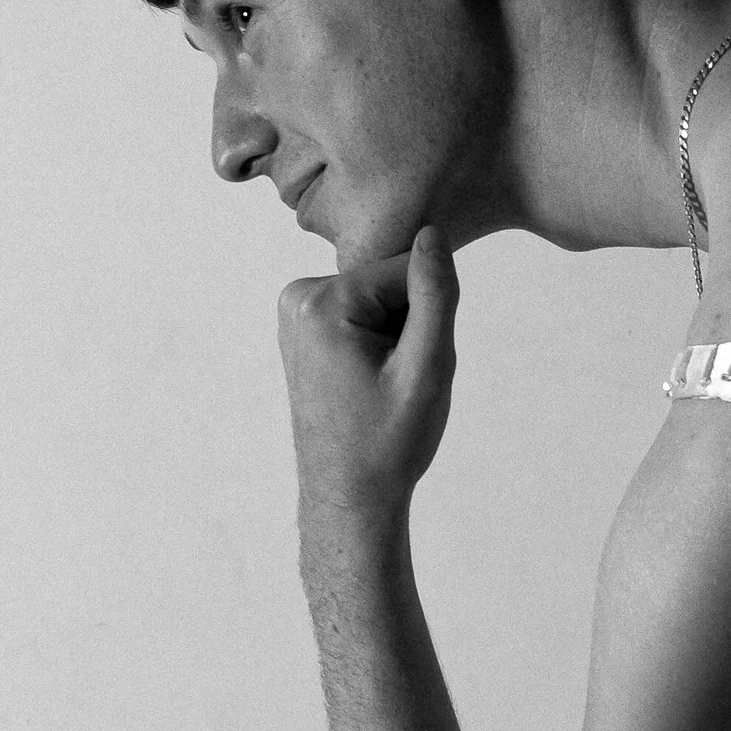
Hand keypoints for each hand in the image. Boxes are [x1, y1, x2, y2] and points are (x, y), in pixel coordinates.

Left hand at [279, 227, 456, 538]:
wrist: (349, 497)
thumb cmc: (388, 443)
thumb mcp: (426, 369)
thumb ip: (434, 296)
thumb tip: (433, 232)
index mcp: (322, 301)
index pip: (407, 271)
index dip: (427, 319)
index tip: (410, 369)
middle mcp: (297, 297)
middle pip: (388, 284)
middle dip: (408, 328)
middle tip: (397, 385)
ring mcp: (295, 312)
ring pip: (378, 302)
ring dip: (395, 339)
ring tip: (382, 388)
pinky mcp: (303, 328)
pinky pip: (360, 318)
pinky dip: (377, 346)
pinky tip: (368, 384)